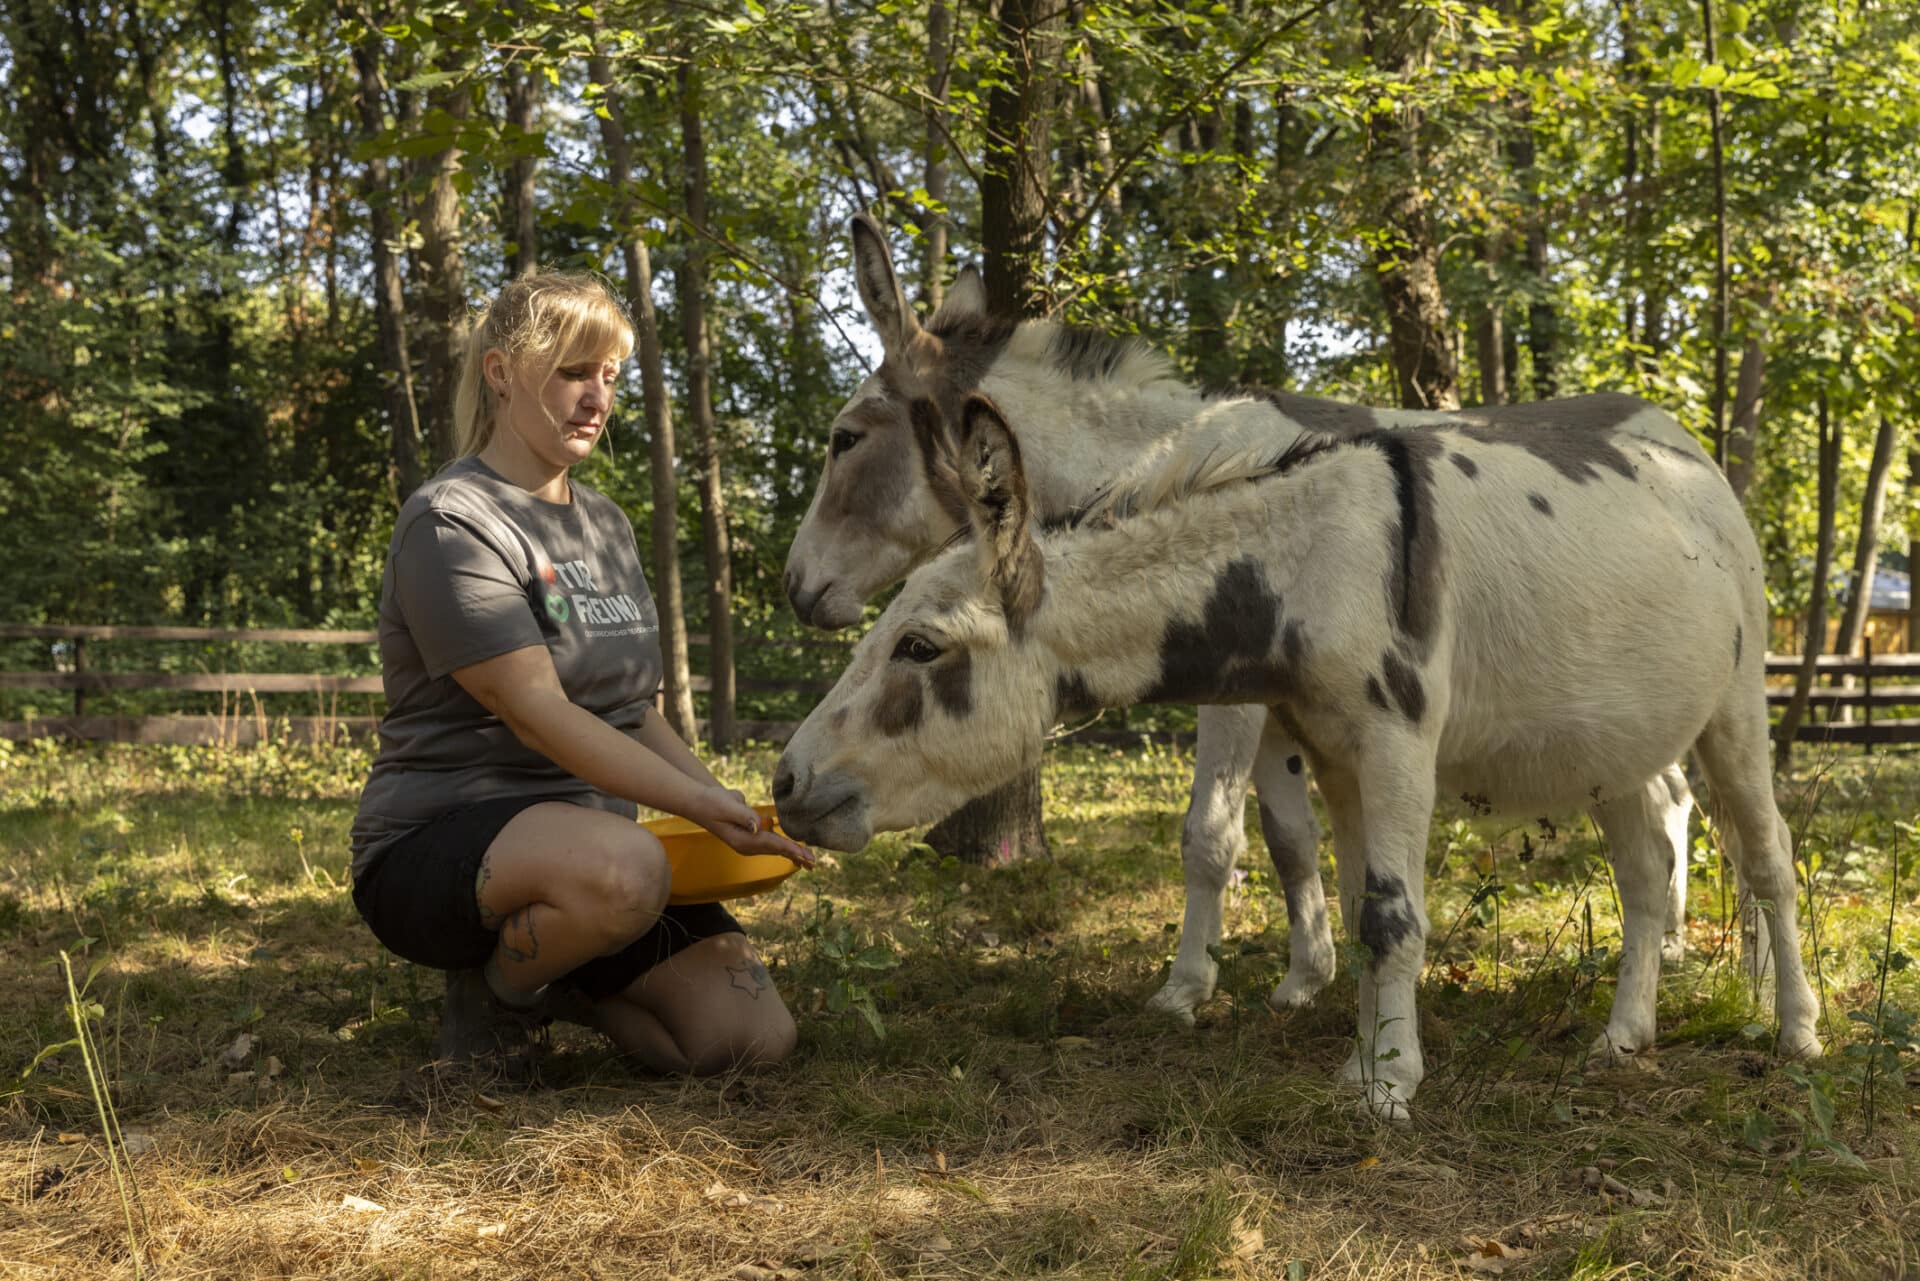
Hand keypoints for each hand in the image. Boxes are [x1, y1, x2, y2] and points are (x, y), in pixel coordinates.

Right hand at [697, 786, 817, 867]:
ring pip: (775, 847)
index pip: (772, 845)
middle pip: (776, 850)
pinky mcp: (751, 833)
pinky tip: (795, 850)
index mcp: (743, 841)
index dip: (790, 849)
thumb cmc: (713, 802)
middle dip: (796, 856)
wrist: (701, 801)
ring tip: (809, 860)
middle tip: (814, 864)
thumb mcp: (727, 805)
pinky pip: (771, 841)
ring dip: (792, 853)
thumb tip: (758, 825)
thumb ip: (744, 815)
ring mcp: (749, 840)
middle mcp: (747, 844)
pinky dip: (784, 845)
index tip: (805, 855)